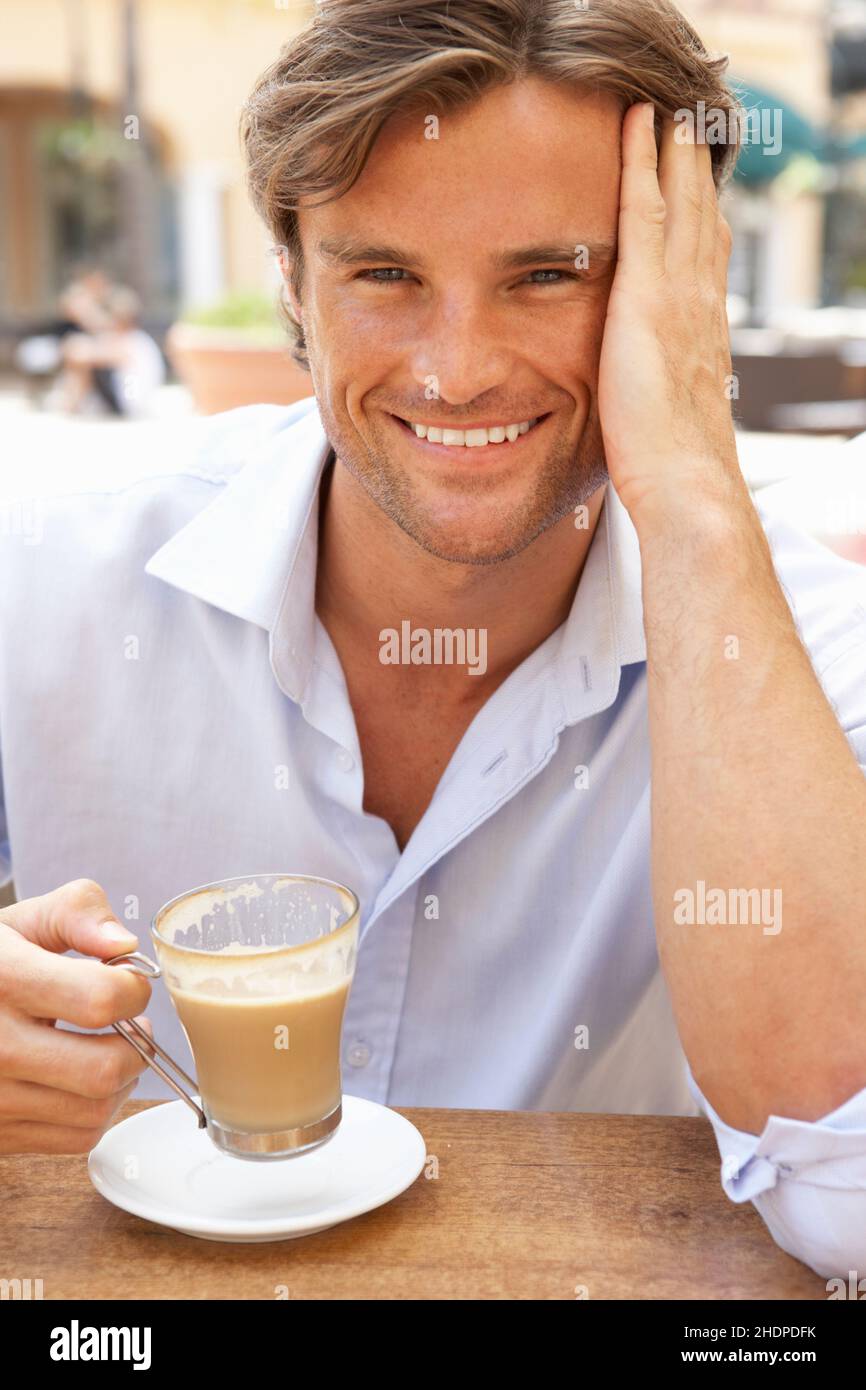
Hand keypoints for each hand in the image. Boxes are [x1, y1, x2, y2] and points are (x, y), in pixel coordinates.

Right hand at [0, 878, 152, 1153]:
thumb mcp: (22, 921)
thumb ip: (78, 913)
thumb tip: (124, 944)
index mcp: (3, 979)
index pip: (100, 999)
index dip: (133, 988)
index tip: (129, 983)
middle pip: (104, 1069)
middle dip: (138, 1044)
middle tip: (132, 1024)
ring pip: (96, 1110)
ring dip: (123, 1080)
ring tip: (110, 1048)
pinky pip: (76, 1137)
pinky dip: (97, 1110)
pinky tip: (84, 1079)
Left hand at [597, 103, 742, 526]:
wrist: (686, 486)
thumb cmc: (671, 475)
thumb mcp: (666, 424)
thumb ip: (659, 399)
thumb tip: (648, 406)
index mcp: (704, 335)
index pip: (705, 263)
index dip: (703, 222)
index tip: (700, 192)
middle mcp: (701, 305)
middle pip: (702, 220)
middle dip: (697, 174)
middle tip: (691, 128)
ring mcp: (679, 295)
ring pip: (681, 200)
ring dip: (674, 151)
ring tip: (668, 110)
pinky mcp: (647, 296)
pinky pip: (643, 209)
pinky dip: (641, 162)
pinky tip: (635, 123)